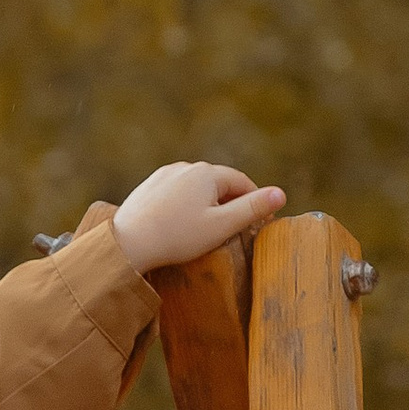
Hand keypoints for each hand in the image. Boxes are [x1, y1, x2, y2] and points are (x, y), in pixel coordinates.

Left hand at [112, 162, 286, 274]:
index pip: (242, 183)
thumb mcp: (221, 226)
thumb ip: (252, 209)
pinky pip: (177, 192)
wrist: (128, 243)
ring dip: (208, 202)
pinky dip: (187, 203)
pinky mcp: (149, 186)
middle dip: (231, 201)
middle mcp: (186, 166)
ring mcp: (165, 174)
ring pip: (197, 186)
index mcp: (208, 173)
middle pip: (219, 183)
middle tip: (238, 226)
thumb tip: (281, 194)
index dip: (255, 201)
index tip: (261, 220)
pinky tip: (183, 222)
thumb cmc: (177, 237)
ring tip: (210, 226)